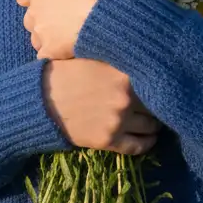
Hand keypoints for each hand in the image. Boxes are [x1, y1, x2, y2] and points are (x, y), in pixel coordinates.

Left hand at [14, 0, 112, 60]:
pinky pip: (44, 54)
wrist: (113, 13)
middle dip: (43, 18)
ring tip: (71, 31)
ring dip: (48, 36)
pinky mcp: (50, 51)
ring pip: (36, 37)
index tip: (57, 0)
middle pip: (30, 18)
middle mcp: (33, 12)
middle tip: (67, 16)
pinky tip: (70, 47)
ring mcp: (41, 33)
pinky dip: (54, 52)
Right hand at [42, 58, 160, 154]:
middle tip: (159, 103)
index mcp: (122, 72)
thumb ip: (118, 59)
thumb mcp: (93, 57)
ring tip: (154, 121)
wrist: (40, 100)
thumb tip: (142, 56)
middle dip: (157, 103)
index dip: (159, 81)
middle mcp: (125, 96)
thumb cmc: (65, 73)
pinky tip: (149, 139)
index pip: (154, 79)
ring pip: (150, 126)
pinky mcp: (109, 140)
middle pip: (156, 103)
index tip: (162, 83)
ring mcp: (118, 120)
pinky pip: (138, 146)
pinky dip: (147, 144)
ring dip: (154, 124)